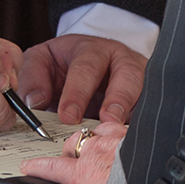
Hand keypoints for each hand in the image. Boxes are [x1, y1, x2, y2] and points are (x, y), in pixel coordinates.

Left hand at [17, 34, 146, 124]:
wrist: (89, 66)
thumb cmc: (64, 66)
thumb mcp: (42, 63)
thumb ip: (33, 78)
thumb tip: (35, 102)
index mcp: (88, 49)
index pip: (85, 66)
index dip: (77, 92)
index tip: (67, 115)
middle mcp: (118, 59)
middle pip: (124, 75)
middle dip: (115, 99)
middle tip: (105, 121)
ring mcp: (138, 76)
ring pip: (145, 88)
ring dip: (135, 109)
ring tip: (123, 128)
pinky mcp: (148, 95)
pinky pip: (151, 108)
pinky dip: (143, 122)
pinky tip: (133, 135)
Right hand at [23, 118, 126, 183]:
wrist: (161, 182)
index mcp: (85, 172)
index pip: (55, 167)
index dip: (40, 166)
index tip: (30, 165)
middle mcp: (96, 150)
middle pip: (75, 142)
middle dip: (74, 148)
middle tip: (79, 158)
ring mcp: (115, 137)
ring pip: (98, 129)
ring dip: (98, 137)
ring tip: (105, 147)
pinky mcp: (134, 131)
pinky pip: (122, 127)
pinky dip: (121, 134)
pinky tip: (129, 141)